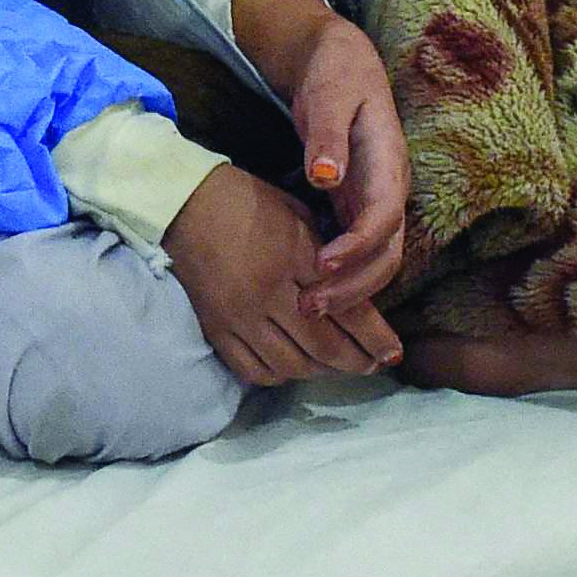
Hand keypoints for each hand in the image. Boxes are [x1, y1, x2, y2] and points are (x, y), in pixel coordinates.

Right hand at [170, 162, 398, 386]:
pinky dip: (281, 374)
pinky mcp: (217, 330)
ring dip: (321, 372)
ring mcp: (240, 316)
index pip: (348, 309)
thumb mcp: (298, 216)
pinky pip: (255, 370)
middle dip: (356, 362)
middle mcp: (269, 292)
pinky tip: (294, 366)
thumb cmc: (248, 202)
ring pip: (292, 365)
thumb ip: (327, 256)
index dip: (376, 338)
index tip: (393, 353)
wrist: (183, 205)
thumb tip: (358, 294)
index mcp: (296, 256)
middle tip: (372, 366)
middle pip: (324, 347)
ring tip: (337, 367)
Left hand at [232, 0, 411, 325]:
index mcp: (389, 163)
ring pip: (378, 261)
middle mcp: (391, 190)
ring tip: (308, 309)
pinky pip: (360, 254)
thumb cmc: (335, 76)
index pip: (383, 217)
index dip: (357, 247)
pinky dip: (343, 278)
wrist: (343, 63)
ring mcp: (378, 202)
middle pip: (387, 254)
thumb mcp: (329, 95)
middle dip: (354, 287)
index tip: (322, 266)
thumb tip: (326, 177)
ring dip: (349, 290)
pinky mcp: (360, 208)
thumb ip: (328, 136)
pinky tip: (311, 292)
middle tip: (310, 308)